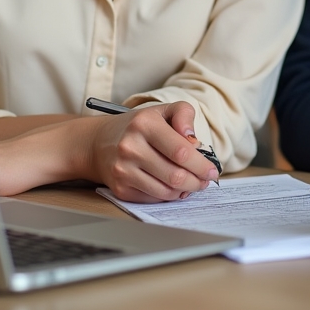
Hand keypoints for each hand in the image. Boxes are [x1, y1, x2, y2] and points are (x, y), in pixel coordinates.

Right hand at [0, 101, 218, 200]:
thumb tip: (195, 141)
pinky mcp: (119, 188)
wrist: (97, 143)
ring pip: (166, 191)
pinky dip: (168, 196)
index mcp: (145, 123)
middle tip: (205, 181)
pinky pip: (152, 198)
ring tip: (192, 185)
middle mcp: (131, 147)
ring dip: (185, 191)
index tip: (212, 170)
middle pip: (175, 175)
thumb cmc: (137, 126)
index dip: (201, 164)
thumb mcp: (161, 111)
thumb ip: (184, 116)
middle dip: (197, 181)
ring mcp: (123, 170)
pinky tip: (175, 189)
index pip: (181, 150)